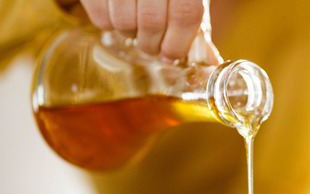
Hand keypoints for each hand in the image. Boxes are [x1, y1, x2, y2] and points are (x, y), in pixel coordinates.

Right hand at [78, 0, 205, 60]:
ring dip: (131, 34)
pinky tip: (117, 14)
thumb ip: (195, 25)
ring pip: (124, 21)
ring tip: (136, 27)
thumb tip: (209, 62)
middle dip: (152, 44)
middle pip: (151, 21)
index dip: (178, 42)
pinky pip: (100, 17)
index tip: (172, 55)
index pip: (185, 14)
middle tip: (152, 47)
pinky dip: (108, 24)